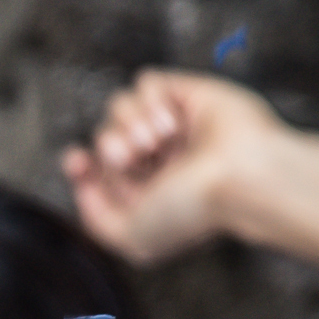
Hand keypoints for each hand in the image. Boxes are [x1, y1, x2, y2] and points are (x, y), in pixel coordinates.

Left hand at [59, 67, 296, 265]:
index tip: (78, 161)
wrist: (239, 178)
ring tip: (153, 143)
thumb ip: (97, 218)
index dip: (79, 162)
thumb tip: (84, 185)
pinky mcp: (190, 93)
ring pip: (120, 105)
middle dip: (109, 146)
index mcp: (149, 189)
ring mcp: (176, 124)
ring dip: (128, 124)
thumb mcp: (132, 237)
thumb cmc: (196, 209)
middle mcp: (161, 157)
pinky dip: (149, 101)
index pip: (97, 167)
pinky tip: (169, 124)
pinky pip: (146, 82)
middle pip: (106, 134)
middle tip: (132, 158)